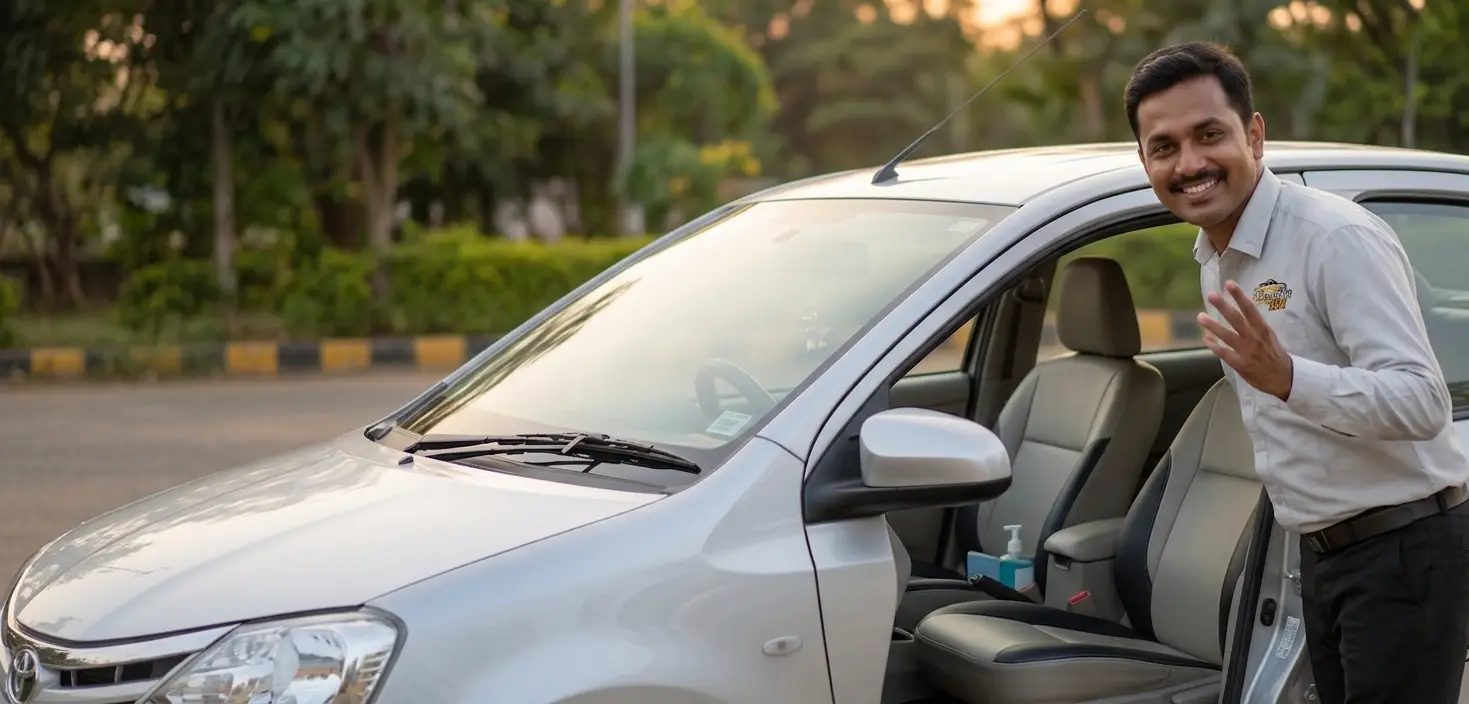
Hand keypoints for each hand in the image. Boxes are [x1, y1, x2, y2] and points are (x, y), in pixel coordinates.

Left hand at [1199, 280, 1294, 399]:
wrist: (1284, 378)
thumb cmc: (1276, 356)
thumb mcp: (1270, 337)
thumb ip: (1256, 327)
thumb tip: (1242, 314)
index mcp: (1263, 329)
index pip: (1250, 309)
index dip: (1239, 296)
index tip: (1230, 284)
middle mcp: (1254, 337)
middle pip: (1236, 318)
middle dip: (1223, 305)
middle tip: (1211, 295)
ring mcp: (1246, 351)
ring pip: (1226, 335)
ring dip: (1212, 325)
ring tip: (1200, 316)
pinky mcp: (1239, 363)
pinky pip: (1223, 352)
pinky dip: (1213, 345)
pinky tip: (1206, 338)